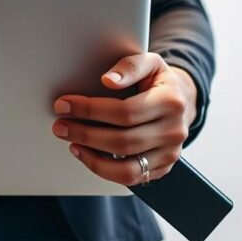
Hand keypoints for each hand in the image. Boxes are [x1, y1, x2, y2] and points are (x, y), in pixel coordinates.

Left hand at [51, 53, 196, 185]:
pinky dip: (103, 169)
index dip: (90, 110)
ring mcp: (170, 153)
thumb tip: (108, 80)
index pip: (125, 111)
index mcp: (171, 102)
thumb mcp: (150, 62)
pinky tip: (85, 154)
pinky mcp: (162, 168)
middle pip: (123, 141)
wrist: (181, 101)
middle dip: (85, 134)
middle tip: (60, 125)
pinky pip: (129, 178)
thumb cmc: (158, 80)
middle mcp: (174, 131)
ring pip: (126, 168)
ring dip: (92, 157)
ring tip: (71, 142)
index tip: (64, 105)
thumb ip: (130, 65)